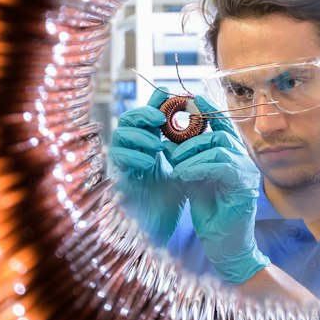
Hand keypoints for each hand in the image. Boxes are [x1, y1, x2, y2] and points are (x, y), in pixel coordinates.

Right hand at [106, 89, 184, 244]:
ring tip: (157, 147)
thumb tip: (203, 116)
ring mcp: (122, 163)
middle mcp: (131, 149)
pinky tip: (150, 163)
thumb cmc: (171, 196)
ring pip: (120, 135)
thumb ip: (187, 144)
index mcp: (148, 143)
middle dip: (143, 114)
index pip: (147, 114)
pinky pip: (117, 158)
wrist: (160, 226)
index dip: (155, 102)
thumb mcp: (182, 165)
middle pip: (128, 119)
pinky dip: (134, 156)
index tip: (170, 94)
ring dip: (140, 137)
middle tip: (159, 119)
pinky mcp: (116, 178)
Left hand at [168, 96, 267, 284]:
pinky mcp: (244, 185)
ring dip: (190, 153)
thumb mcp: (194, 178)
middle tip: (168, 147)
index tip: (187, 100)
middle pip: (217, 132)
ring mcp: (246, 172)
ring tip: (174, 167)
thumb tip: (169, 138)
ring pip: (218, 146)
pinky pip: (220, 165)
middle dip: (189, 136)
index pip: (221, 124)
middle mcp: (243, 159)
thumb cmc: (209, 212)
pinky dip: (198, 167)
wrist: (224, 245)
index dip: (204, 110)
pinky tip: (183, 175)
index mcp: (232, 155)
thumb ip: (189, 157)